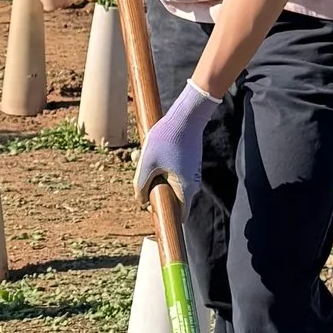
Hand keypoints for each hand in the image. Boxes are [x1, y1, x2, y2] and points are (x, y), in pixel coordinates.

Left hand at [134, 81, 217, 205]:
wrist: (186, 117)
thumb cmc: (167, 140)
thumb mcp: (147, 164)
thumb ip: (140, 186)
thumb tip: (141, 201)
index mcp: (186, 190)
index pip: (179, 216)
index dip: (164, 214)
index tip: (150, 205)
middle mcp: (193, 184)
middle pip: (169, 197)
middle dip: (151, 188)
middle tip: (140, 172)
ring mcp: (192, 174)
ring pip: (167, 182)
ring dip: (152, 174)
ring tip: (140, 156)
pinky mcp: (189, 164)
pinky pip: (171, 172)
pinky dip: (159, 165)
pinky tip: (148, 150)